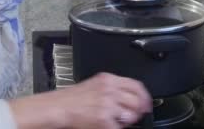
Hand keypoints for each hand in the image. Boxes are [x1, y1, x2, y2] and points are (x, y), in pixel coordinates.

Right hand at [9, 73, 151, 128]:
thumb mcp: (94, 85)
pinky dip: (115, 128)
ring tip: (116, 121)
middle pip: (137, 101)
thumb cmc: (70, 99)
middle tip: (132, 116)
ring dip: (126, 121)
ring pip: (131, 115)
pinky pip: (118, 127)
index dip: (144, 96)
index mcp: (108, 79)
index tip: (147, 104)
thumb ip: (112, 88)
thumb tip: (128, 97)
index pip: (136, 85)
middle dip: (137, 111)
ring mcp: (108, 105)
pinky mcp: (104, 120)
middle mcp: (110, 90)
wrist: (57, 107)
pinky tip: (107, 125)